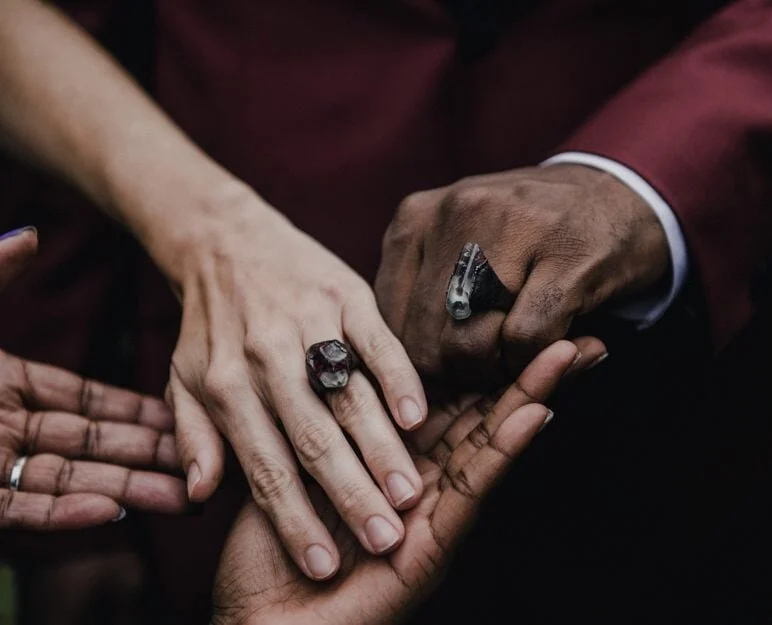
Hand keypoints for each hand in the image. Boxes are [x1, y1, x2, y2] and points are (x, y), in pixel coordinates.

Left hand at [0, 227, 188, 528]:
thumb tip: (31, 235)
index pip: (82, 401)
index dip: (137, 409)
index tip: (186, 414)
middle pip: (88, 447)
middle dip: (149, 458)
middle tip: (208, 465)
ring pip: (64, 484)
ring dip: (123, 492)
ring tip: (180, 497)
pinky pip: (17, 511)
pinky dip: (61, 514)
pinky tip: (109, 511)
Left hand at [165, 196, 428, 580]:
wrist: (224, 237)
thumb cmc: (210, 324)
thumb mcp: (185, 381)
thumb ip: (195, 438)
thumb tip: (199, 496)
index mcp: (226, 387)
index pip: (264, 468)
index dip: (294, 519)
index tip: (323, 565)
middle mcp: (265, 358)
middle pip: (313, 439)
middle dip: (349, 495)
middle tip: (382, 541)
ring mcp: (309, 324)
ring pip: (350, 396)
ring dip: (382, 448)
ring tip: (409, 494)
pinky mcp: (346, 295)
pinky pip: (378, 343)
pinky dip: (399, 380)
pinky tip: (421, 419)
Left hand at [211, 339, 594, 624]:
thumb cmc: (261, 560)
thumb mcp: (289, 469)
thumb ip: (322, 423)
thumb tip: (334, 361)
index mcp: (392, 462)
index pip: (449, 399)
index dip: (486, 358)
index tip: (517, 316)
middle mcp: (423, 484)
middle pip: (486, 415)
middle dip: (532, 373)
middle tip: (577, 333)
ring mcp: (433, 515)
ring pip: (490, 443)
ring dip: (533, 396)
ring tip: (571, 353)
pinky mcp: (433, 548)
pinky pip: (470, 491)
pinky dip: (504, 452)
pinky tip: (534, 416)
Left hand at [376, 165, 666, 386]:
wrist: (620, 193)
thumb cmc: (531, 234)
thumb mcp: (460, 245)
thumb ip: (420, 291)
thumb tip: (390, 369)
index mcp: (418, 216)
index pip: (383, 320)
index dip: (412, 365)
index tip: (446, 372)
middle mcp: (457, 213)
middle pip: (424, 340)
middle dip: (455, 376)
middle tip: (489, 371)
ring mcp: (515, 229)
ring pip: (469, 346)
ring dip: (495, 372)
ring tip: (519, 356)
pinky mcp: (568, 258)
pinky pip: (526, 341)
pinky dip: (536, 360)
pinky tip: (556, 344)